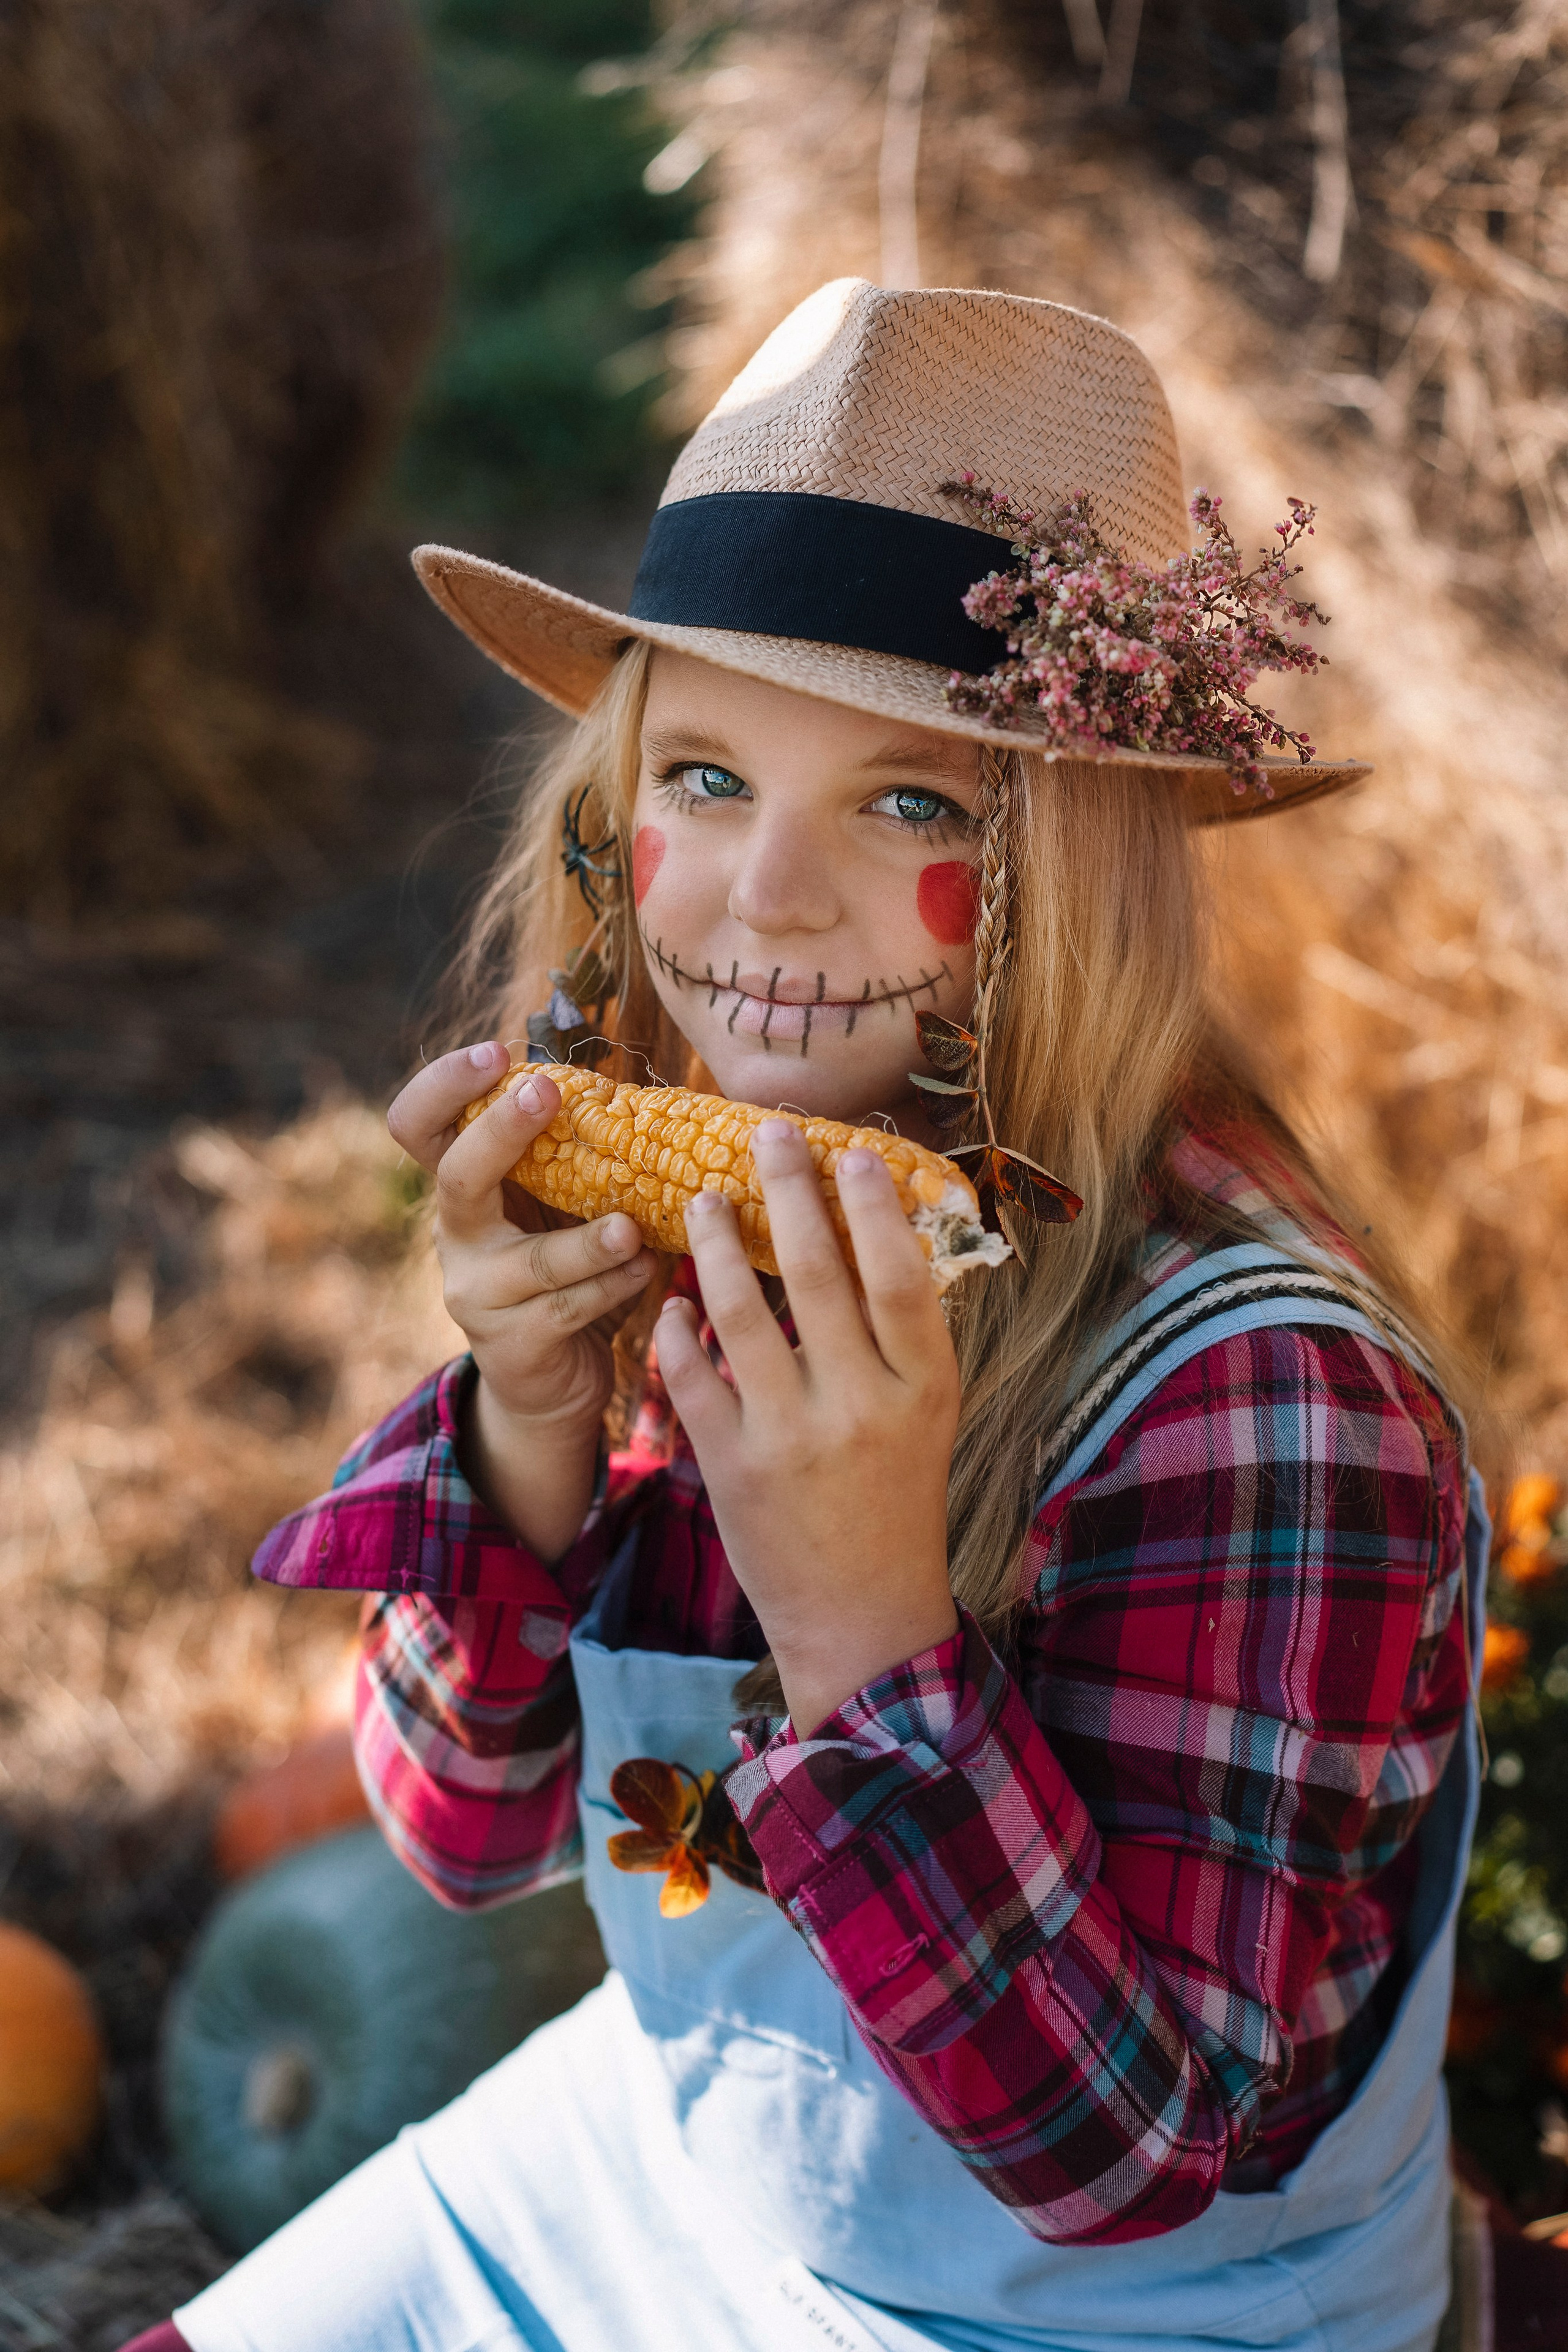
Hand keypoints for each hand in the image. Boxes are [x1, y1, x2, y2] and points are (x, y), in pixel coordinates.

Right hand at [387, 1042, 658, 1555]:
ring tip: (632, 1228)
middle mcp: (456, 1237)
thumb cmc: (564, 1272)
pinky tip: (649, 1270)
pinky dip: (615, 1285)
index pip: (416, 1123)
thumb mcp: (558, 1205)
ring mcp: (477, 1295)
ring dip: (588, 1241)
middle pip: (454, 1174)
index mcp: (463, 1189)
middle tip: (547, 1095)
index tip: (498, 1051)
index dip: (444, 1083)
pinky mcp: (512, 1345)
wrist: (549, 1384)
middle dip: (500, 1130)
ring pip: (532, 1259)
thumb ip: (569, 1154)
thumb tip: (622, 1080)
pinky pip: (569, 1308)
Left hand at [654, 1120, 959, 1732]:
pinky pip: (690, 1377)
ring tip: (702, 1198)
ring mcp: (791, 1437)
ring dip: (717, 1243)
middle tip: (768, 1133)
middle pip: (820, 1273)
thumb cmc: (897, 1500)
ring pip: (742, 1312)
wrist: (862, 1616)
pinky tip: (672, 1297)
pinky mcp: (732, 1468)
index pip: (902, 1275)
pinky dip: (676, 1329)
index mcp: (924, 1389)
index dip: (875, 1207)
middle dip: (790, 1190)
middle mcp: (861, 1405)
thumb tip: (880, 1232)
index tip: (852, 1151)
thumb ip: (904, 1339)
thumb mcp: (926, 1417)